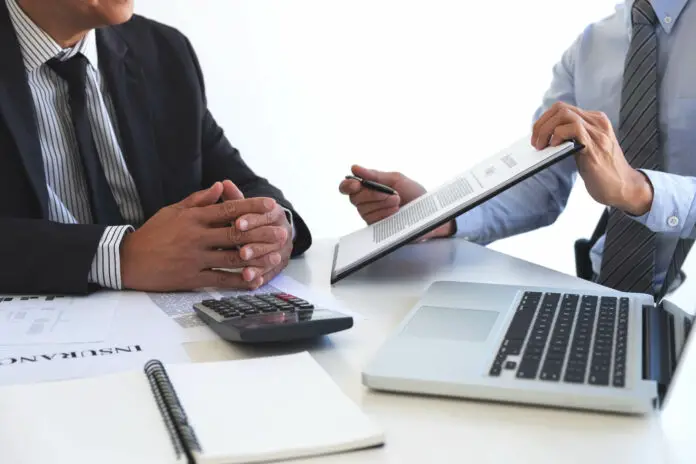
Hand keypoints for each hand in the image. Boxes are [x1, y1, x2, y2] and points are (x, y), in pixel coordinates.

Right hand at [120, 182, 285, 290]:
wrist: (128, 260)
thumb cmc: (152, 233)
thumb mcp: (173, 211)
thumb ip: (198, 200)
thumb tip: (221, 187)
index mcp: (193, 218)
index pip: (228, 209)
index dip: (252, 206)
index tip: (270, 204)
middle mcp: (196, 237)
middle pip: (235, 234)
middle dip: (261, 233)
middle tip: (281, 232)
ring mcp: (194, 258)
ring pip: (232, 258)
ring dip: (256, 258)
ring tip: (275, 256)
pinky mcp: (191, 277)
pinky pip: (220, 279)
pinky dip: (239, 280)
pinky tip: (254, 279)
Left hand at [231, 192, 292, 285]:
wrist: (269, 232)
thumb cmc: (249, 219)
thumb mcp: (242, 208)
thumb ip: (234, 199)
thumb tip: (223, 183)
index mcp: (275, 213)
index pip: (266, 215)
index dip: (252, 219)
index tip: (237, 224)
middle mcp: (283, 230)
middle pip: (271, 239)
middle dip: (256, 245)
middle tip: (241, 251)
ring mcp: (283, 249)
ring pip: (272, 257)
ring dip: (259, 264)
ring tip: (245, 271)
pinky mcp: (279, 265)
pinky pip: (271, 273)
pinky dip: (260, 278)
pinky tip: (250, 282)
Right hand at [338, 165, 454, 238]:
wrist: (430, 213)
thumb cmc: (415, 195)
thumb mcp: (397, 180)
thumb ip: (375, 175)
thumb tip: (355, 168)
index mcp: (370, 188)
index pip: (347, 187)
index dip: (347, 185)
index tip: (356, 184)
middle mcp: (367, 203)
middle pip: (354, 199)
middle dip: (373, 195)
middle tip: (393, 194)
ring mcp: (371, 216)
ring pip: (363, 210)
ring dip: (382, 204)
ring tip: (398, 203)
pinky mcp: (377, 229)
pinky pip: (372, 221)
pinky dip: (384, 214)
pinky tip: (396, 213)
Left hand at [531, 102, 652, 214]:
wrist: (624, 187)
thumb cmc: (602, 172)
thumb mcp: (587, 148)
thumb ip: (573, 138)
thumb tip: (546, 137)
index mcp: (595, 121)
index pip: (563, 108)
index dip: (544, 120)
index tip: (536, 135)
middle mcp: (597, 122)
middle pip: (561, 109)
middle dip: (541, 124)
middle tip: (535, 142)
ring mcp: (598, 133)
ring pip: (564, 115)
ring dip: (545, 129)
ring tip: (541, 146)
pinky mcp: (595, 146)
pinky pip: (573, 129)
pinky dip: (557, 135)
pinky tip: (553, 147)